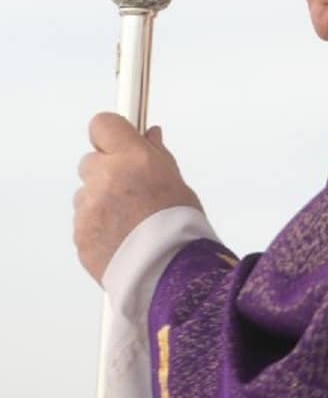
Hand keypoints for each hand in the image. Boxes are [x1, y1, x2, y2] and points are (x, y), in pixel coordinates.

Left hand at [74, 112, 202, 283]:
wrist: (166, 273)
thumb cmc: (178, 227)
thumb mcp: (176, 181)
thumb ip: (157, 155)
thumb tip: (149, 136)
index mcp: (131, 158)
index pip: (103, 125)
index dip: (111, 134)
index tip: (119, 141)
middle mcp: (105, 177)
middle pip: (91, 161)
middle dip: (107, 171)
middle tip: (130, 189)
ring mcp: (89, 208)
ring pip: (86, 194)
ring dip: (100, 201)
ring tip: (128, 220)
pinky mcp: (79, 234)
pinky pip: (83, 221)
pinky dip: (96, 226)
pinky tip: (120, 237)